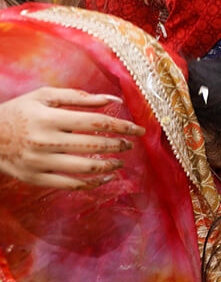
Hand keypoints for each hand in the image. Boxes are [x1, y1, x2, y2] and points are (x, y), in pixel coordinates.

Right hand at [0, 87, 144, 188]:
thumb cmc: (19, 112)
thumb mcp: (44, 97)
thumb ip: (79, 97)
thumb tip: (113, 99)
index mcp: (48, 117)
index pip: (96, 122)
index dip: (122, 126)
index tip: (139, 130)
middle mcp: (44, 140)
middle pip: (93, 145)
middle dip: (118, 146)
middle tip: (130, 145)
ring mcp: (39, 162)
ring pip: (84, 168)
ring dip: (109, 166)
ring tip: (120, 162)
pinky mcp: (35, 178)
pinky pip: (70, 185)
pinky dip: (92, 183)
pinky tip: (105, 178)